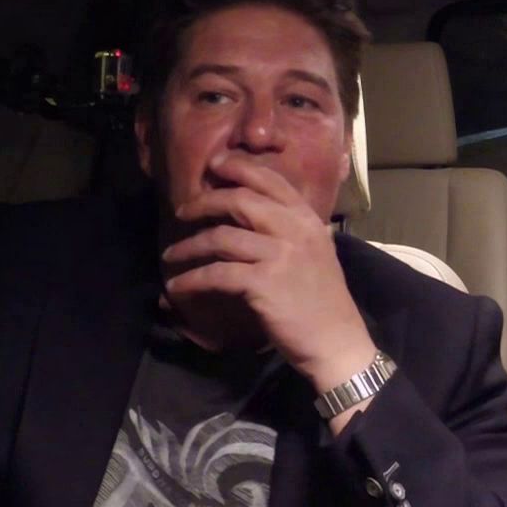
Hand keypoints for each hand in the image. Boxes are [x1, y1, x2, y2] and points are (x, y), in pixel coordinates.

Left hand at [160, 153, 377, 395]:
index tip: (214, 165)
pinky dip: (192, 280)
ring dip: (189, 246)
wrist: (336, 340)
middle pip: (239, 201)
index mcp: (307, 220)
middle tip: (182, 211)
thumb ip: (291, 230)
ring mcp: (280, 255)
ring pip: (221, 237)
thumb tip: (256, 216)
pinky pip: (217, 273)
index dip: (239, 168)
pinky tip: (178, 286)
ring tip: (171, 255)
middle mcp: (295, 230)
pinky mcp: (263, 283)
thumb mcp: (316, 253)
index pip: (270, 181)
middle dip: (204, 202)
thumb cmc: (323, 301)